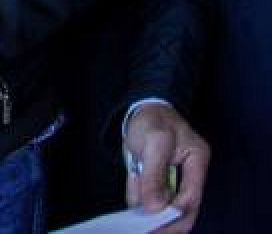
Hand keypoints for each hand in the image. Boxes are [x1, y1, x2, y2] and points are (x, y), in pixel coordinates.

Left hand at [124, 102, 209, 231]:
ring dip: (151, 212)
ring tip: (138, 224)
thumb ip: (154, 175)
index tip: (158, 223)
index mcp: (197, 160)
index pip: (192, 196)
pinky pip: (148, 195)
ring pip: (164, 204)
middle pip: (184, 207)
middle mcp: (189, 173)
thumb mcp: (154, 142)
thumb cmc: (151, 120)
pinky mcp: (156, 178)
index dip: (176, 212)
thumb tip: (155, 208)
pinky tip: (132, 211)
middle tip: (151, 232)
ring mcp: (173, 177)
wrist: (139, 109)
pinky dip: (139, 201)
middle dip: (168, 222)